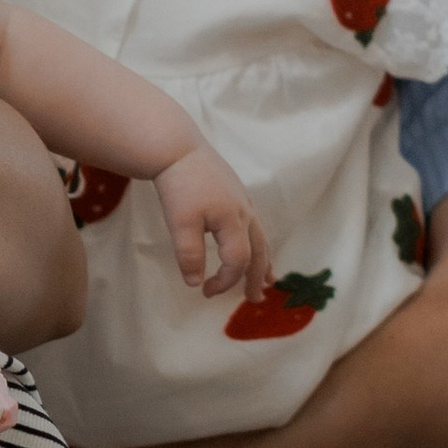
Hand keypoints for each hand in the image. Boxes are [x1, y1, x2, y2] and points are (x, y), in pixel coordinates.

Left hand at [152, 145, 267, 298]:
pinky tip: (252, 243)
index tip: (205, 292)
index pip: (237, 262)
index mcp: (233, 222)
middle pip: (258, 252)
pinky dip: (257, 241)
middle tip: (255, 299)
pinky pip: (254, 224)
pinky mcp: (237, 192)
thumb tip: (195, 283)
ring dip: (264, 260)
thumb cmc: (179, 185)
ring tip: (268, 279)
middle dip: (256, 277)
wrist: (178, 147)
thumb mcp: (180, 223)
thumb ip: (189, 254)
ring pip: (260, 237)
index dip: (224, 282)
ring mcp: (243, 201)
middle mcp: (245, 213)